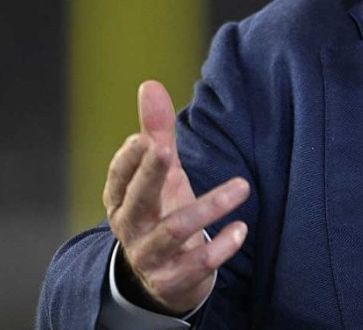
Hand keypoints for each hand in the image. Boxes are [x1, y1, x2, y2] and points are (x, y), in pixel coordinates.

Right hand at [103, 80, 250, 314]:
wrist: (164, 276)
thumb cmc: (162, 209)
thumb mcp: (160, 173)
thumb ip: (157, 132)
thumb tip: (149, 85)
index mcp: (121, 199)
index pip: (119, 175)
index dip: (130, 157)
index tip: (146, 136)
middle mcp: (130, 228)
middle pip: (139, 200)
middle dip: (151, 174)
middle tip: (166, 149)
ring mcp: (150, 256)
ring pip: (175, 230)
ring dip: (209, 206)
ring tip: (242, 186)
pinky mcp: (174, 279)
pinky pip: (198, 264)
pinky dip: (221, 246)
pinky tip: (241, 228)